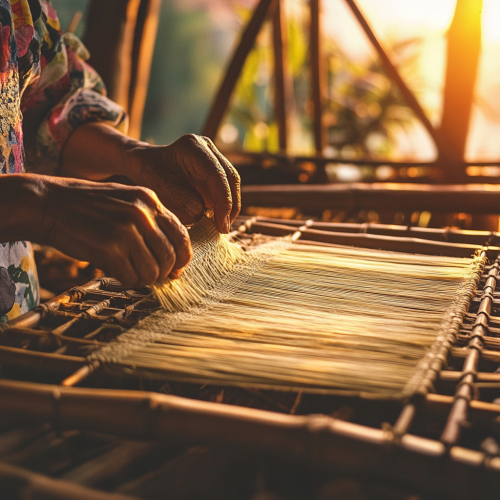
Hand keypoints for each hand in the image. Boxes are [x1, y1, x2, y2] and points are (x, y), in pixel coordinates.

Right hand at [37, 176, 190, 286]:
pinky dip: (128, 282)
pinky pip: (132, 278)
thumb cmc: (85, 207)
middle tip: (150, 277)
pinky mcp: (110, 249)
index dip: (182, 257)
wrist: (45, 203)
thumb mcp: (125, 201)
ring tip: (130, 274)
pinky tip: (118, 274)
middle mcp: (142, 213)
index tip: (176, 269)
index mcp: (149, 200)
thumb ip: (149, 222)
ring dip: (144, 279)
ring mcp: (127, 230)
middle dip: (163, 272)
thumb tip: (172, 256)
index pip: (182, 235)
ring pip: (153, 271)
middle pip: (171, 256)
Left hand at [127, 134, 240, 232]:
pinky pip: (225, 190)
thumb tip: (201, 213)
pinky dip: (223, 206)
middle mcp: (208, 149)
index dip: (223, 202)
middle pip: (230, 178)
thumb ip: (178, 197)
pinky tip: (216, 221)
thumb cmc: (147, 171)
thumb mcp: (157, 184)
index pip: (218, 175)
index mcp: (194, 147)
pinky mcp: (214, 171)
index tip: (221, 225)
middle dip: (230, 206)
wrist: (143, 162)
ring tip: (221, 227)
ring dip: (229, 207)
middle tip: (223, 229)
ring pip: (231, 185)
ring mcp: (213, 159)